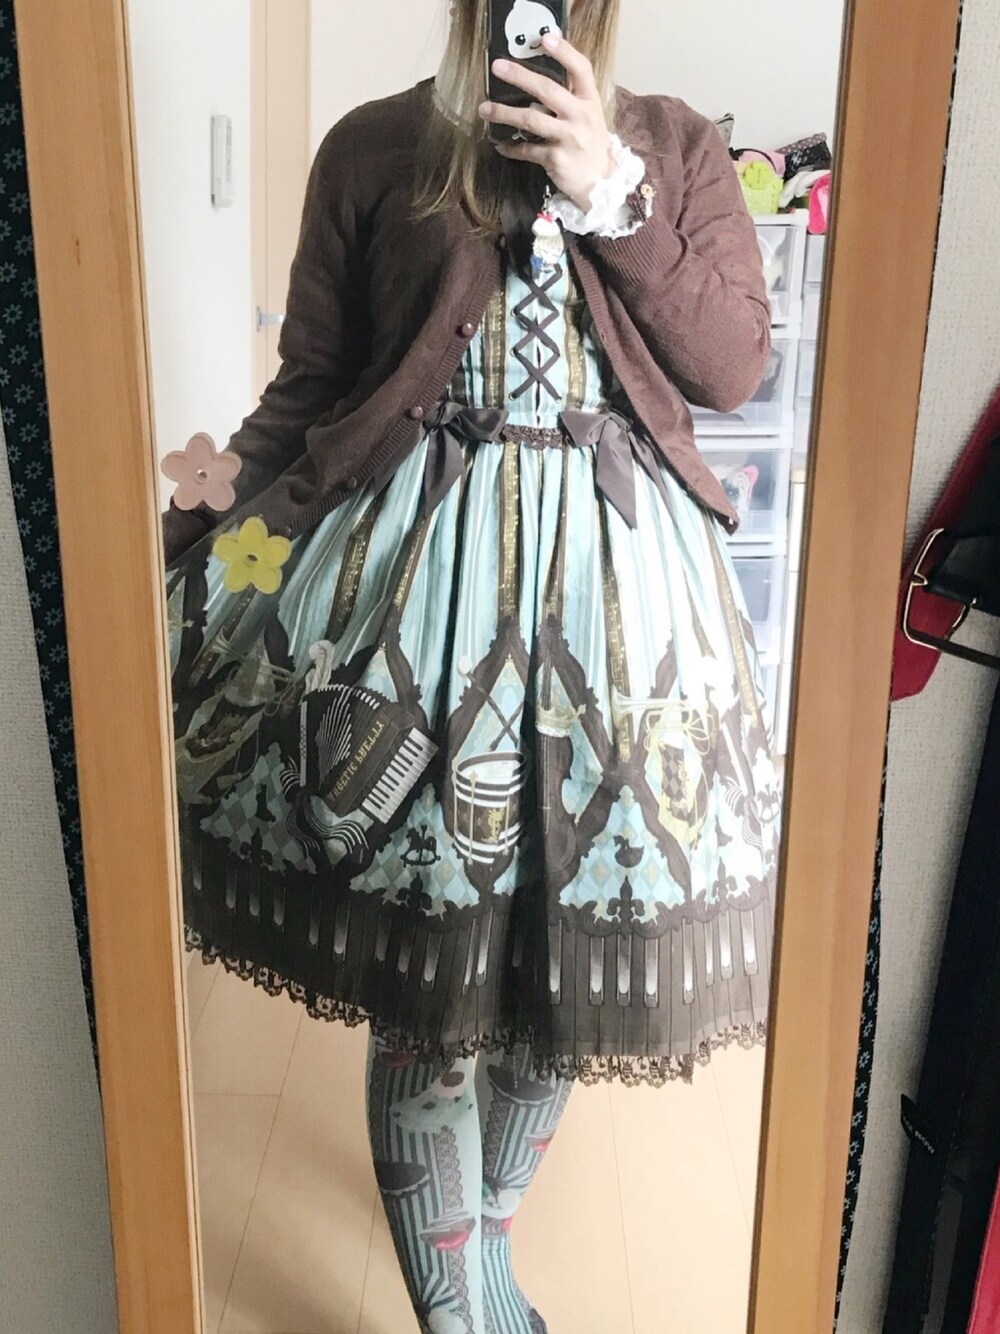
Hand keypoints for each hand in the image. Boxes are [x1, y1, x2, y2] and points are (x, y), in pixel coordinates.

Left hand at [479, 32, 614, 212]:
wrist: (600, 182)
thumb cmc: (589, 143)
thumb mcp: (589, 115)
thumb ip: (571, 96)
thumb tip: (536, 80)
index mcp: (590, 101)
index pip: (581, 69)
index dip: (564, 52)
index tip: (545, 38)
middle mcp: (580, 116)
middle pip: (547, 90)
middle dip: (520, 76)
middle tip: (498, 68)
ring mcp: (568, 138)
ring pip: (531, 120)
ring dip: (504, 113)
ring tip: (484, 109)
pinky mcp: (556, 159)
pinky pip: (527, 150)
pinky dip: (511, 148)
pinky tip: (500, 144)